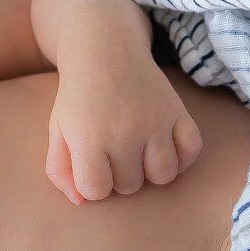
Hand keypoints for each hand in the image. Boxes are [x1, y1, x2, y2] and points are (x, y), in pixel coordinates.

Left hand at [45, 60, 202, 203]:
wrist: (105, 49)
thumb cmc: (79, 96)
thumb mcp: (57, 130)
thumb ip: (59, 169)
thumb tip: (81, 201)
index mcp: (89, 138)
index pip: (95, 191)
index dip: (92, 182)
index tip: (91, 163)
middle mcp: (125, 133)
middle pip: (130, 186)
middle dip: (120, 174)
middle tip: (113, 149)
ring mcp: (156, 122)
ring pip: (163, 176)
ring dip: (150, 170)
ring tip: (138, 152)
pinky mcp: (178, 111)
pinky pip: (191, 151)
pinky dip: (182, 156)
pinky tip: (164, 146)